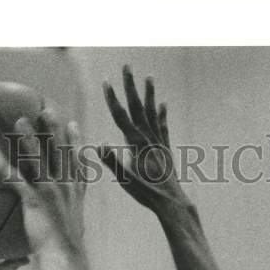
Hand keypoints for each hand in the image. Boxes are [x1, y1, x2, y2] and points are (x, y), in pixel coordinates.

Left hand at [0, 109, 87, 263]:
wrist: (65, 259)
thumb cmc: (66, 250)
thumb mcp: (72, 230)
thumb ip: (66, 218)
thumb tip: (59, 220)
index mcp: (76, 194)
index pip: (79, 163)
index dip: (77, 143)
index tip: (73, 125)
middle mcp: (66, 188)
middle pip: (61, 152)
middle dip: (54, 130)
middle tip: (47, 110)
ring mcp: (52, 192)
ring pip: (40, 159)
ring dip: (29, 138)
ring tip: (19, 121)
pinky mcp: (36, 201)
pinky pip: (17, 179)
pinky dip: (4, 166)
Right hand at [100, 66, 190, 217]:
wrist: (172, 203)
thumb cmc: (148, 194)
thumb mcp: (126, 181)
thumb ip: (113, 162)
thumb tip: (98, 146)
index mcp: (137, 144)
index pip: (121, 116)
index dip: (112, 99)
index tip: (106, 82)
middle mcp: (149, 138)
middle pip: (137, 107)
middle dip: (130, 86)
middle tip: (126, 66)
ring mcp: (159, 142)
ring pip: (152, 112)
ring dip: (148, 94)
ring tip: (148, 76)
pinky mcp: (165, 149)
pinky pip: (163, 126)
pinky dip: (162, 114)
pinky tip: (163, 104)